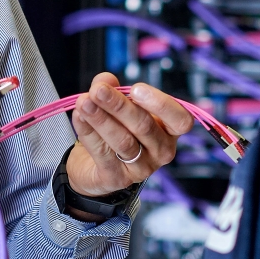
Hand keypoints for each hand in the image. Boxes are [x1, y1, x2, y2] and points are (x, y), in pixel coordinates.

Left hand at [66, 74, 195, 195]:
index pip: (180, 120)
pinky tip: (79, 117)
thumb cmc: (115, 130)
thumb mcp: (116, 105)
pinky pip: (103, 153)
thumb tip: (105, 80)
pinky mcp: (117, 178)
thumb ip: (112, 88)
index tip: (136, 89)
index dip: (161, 104)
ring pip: (123, 141)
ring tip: (84, 102)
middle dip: (119, 105)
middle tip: (98, 90)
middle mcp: (161, 151)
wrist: (92, 165)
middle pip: (144, 126)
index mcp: (169, 130)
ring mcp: (141, 168)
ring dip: (101, 119)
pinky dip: (88, 132)